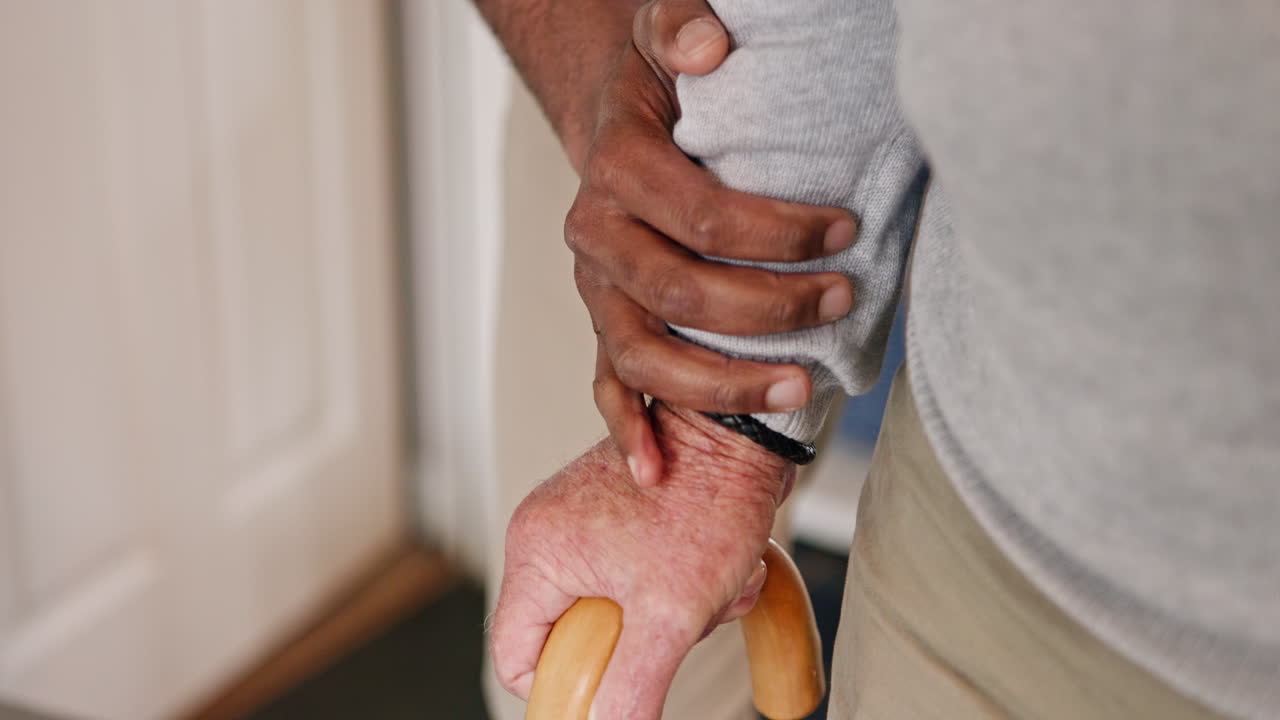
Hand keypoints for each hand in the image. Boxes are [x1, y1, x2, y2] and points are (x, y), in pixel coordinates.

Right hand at [490, 402, 794, 718]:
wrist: (745, 426)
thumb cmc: (705, 497)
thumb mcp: (671, 612)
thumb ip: (632, 685)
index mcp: (536, 552)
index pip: (516, 654)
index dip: (562, 684)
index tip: (615, 687)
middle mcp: (549, 533)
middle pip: (578, 634)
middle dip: (644, 642)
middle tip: (684, 620)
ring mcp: (587, 522)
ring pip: (624, 609)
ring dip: (680, 612)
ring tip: (718, 587)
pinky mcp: (624, 516)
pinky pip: (646, 579)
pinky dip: (690, 586)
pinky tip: (727, 568)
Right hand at [569, 0, 856, 487]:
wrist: (615, 124)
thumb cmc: (658, 88)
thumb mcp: (662, 35)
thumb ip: (679, 26)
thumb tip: (711, 47)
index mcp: (617, 168)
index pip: (698, 215)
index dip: (774, 232)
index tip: (846, 233)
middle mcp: (597, 235)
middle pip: (677, 293)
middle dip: (766, 309)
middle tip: (841, 302)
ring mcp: (598, 289)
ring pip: (645, 354)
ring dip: (720, 384)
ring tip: (799, 391)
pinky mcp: (603, 322)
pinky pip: (606, 383)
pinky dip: (627, 429)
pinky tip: (656, 470)